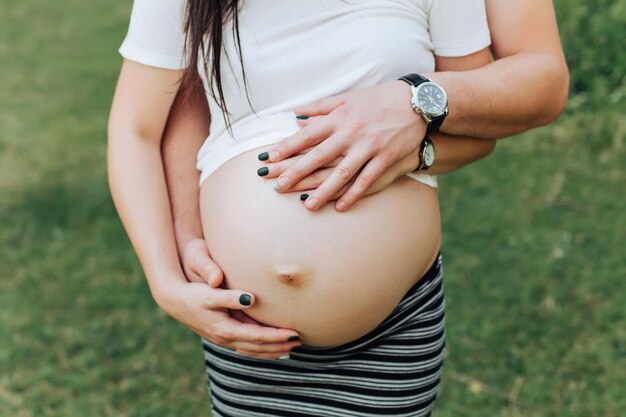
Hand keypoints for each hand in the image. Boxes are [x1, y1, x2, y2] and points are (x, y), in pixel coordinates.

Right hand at [161, 239, 301, 358]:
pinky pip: (246, 347)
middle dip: (279, 346)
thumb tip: (251, 298)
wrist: (174, 300)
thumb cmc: (193, 293)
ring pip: (252, 350)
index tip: (294, 333)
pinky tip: (270, 347)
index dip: (277, 336)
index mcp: (225, 329)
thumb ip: (231, 296)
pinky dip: (261, 349)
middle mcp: (225, 338)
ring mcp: (223, 339)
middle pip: (258, 347)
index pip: (258, 337)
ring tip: (291, 348)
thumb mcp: (211, 293)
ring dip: (272, 351)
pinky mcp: (223, 335)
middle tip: (300, 342)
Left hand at [264, 80, 426, 210]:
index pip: (307, 134)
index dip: (288, 146)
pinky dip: (354, 194)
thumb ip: (320, 107)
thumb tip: (294, 113)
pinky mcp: (386, 157)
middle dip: (297, 171)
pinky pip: (367, 179)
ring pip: (342, 172)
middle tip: (279, 186)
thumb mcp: (348, 98)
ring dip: (324, 190)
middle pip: (319, 155)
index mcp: (339, 117)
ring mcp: (369, 146)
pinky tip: (341, 207)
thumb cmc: (379, 100)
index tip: (270, 157)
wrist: (418, 102)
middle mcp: (351, 132)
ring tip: (308, 206)